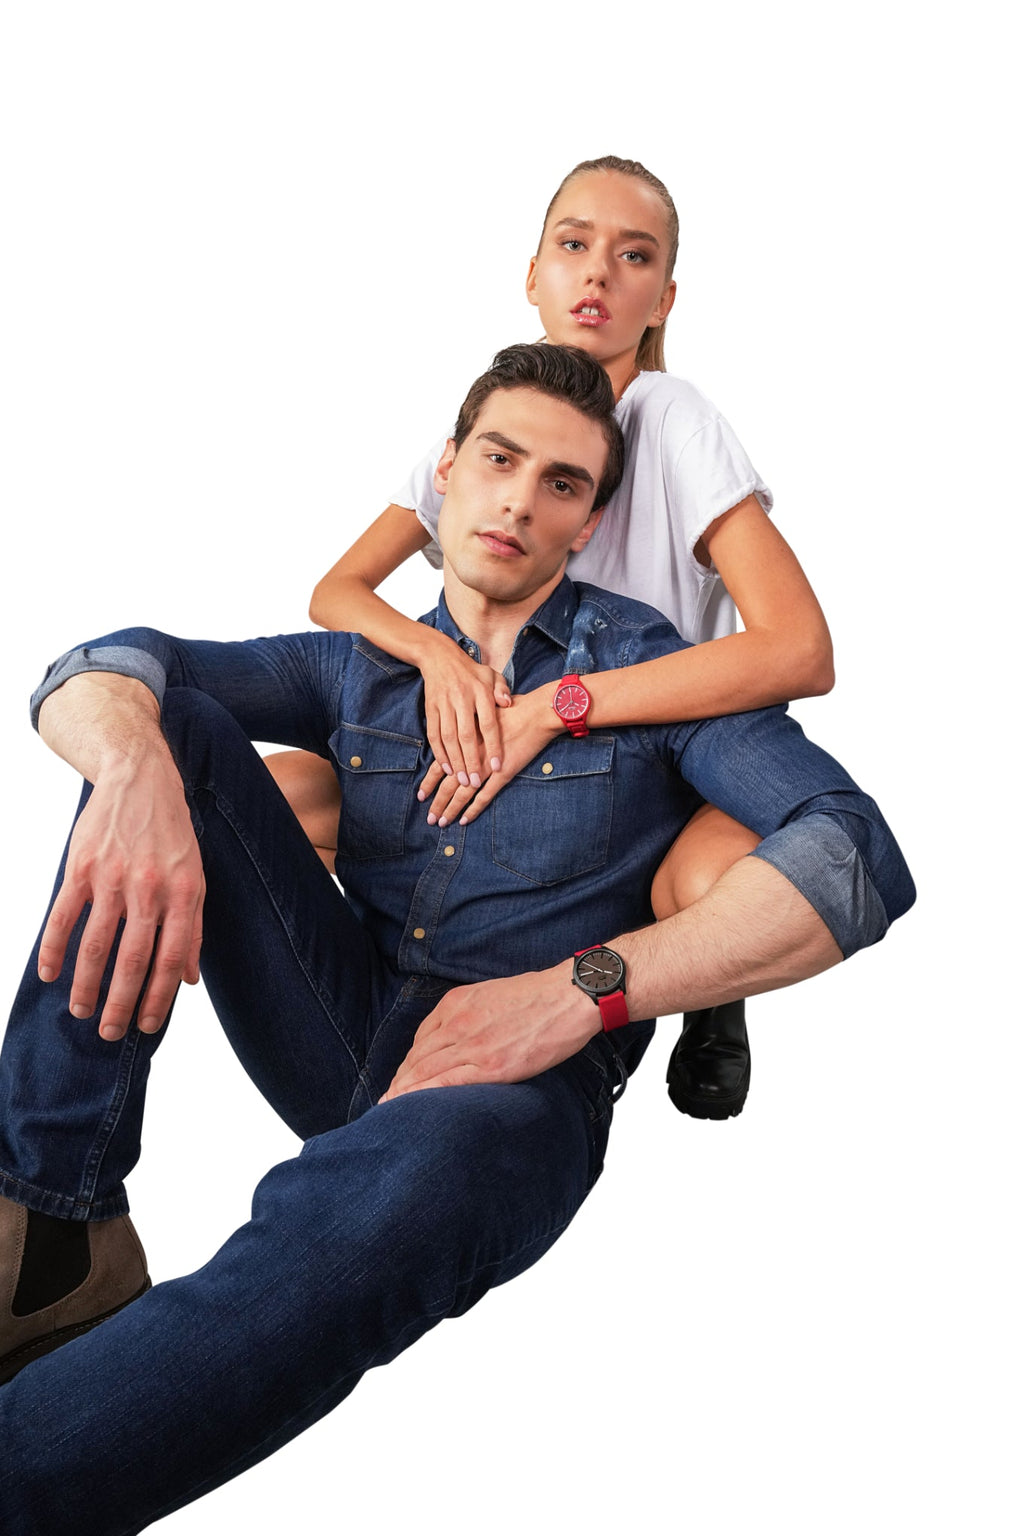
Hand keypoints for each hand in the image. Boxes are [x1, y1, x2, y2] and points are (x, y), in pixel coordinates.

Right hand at [38, 762, 204, 1040]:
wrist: (140, 779)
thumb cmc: (172, 833)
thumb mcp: (197, 876)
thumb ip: (193, 927)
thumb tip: (189, 977)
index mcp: (184, 894)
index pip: (171, 960)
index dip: (159, 999)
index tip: (148, 1026)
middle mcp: (150, 889)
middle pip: (132, 960)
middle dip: (120, 1003)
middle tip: (109, 1032)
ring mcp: (112, 878)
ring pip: (95, 946)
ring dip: (85, 985)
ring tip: (80, 1010)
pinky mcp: (80, 868)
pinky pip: (63, 917)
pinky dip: (53, 950)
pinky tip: (49, 975)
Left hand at [380, 962, 598, 1099]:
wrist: (570, 996)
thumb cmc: (539, 995)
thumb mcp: (491, 993)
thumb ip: (470, 1012)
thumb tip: (461, 1033)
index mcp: (457, 1004)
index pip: (421, 1039)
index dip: (408, 1063)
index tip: (402, 1079)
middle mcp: (458, 1022)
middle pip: (417, 1057)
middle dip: (400, 1081)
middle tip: (387, 1101)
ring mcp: (472, 1044)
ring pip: (425, 1071)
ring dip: (403, 1092)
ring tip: (389, 1110)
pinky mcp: (491, 1065)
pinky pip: (446, 1082)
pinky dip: (422, 1095)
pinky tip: (408, 1107)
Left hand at [419, 684, 562, 827]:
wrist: (537, 712)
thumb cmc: (514, 708)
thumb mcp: (483, 712)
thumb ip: (472, 723)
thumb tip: (460, 728)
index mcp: (464, 740)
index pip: (441, 765)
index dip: (430, 781)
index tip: (421, 795)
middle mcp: (472, 755)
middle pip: (448, 783)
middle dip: (437, 802)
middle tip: (429, 818)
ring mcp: (487, 767)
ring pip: (463, 793)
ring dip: (450, 809)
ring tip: (441, 823)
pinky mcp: (503, 774)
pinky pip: (485, 796)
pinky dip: (474, 809)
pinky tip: (464, 820)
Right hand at [420, 636, 510, 790]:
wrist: (439, 657)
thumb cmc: (472, 671)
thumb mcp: (492, 675)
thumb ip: (502, 690)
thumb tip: (509, 704)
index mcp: (480, 691)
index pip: (488, 723)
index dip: (493, 746)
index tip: (497, 766)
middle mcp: (461, 698)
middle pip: (466, 735)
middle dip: (471, 761)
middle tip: (476, 782)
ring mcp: (444, 704)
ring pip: (448, 738)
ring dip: (455, 761)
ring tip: (462, 780)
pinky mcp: (430, 708)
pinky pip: (433, 734)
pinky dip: (439, 752)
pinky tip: (446, 767)